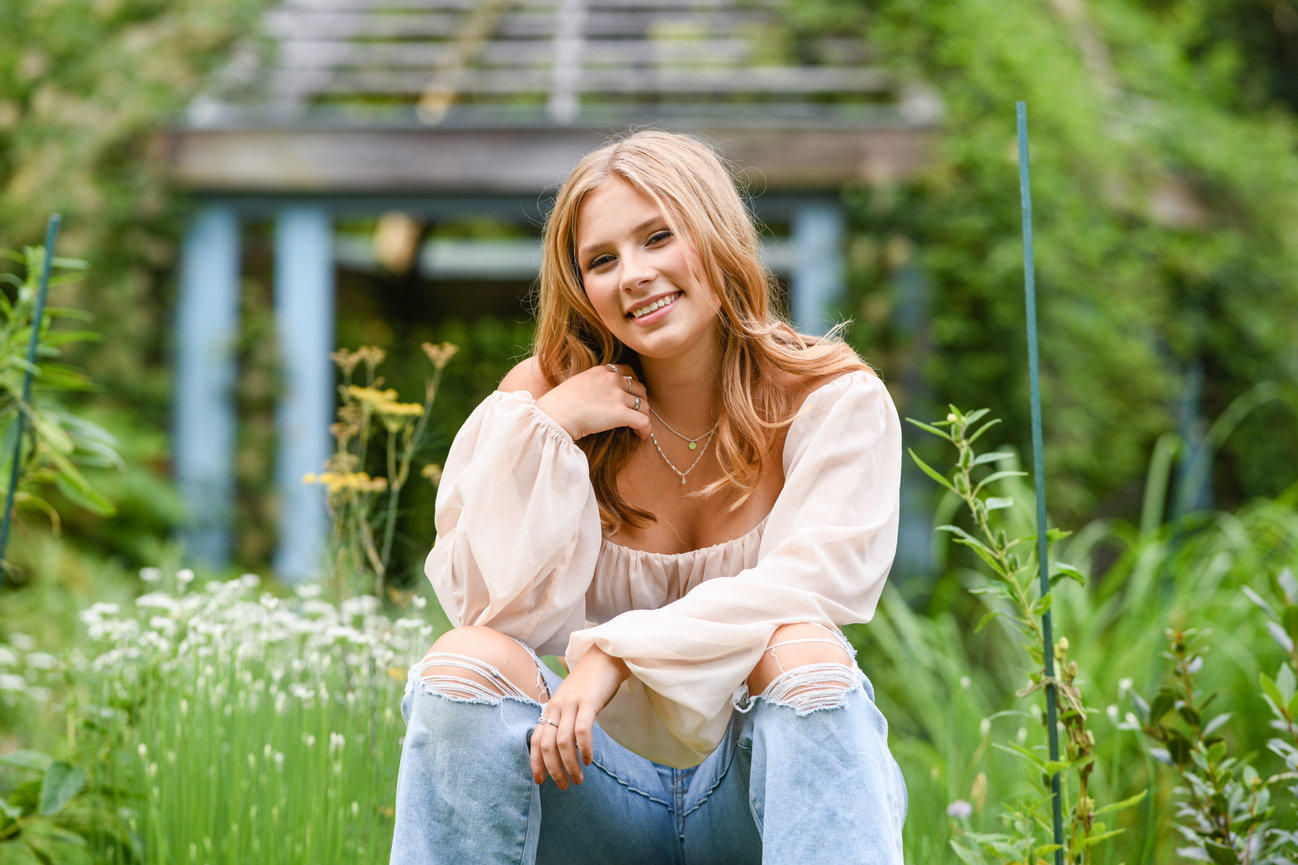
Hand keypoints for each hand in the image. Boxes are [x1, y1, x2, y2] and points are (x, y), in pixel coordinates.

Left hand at [529, 647, 628, 788]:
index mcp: (551, 707)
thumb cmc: (591, 682)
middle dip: (553, 770)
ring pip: (563, 742)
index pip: (536, 739)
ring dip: (570, 765)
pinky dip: (584, 749)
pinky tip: (589, 760)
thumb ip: (564, 719)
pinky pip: (582, 731)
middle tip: (564, 786)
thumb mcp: (571, 700)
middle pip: (547, 745)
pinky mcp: (588, 701)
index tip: (540, 781)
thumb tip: (562, 747)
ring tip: (578, 779)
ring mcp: (572, 703)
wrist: (606, 656)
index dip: (536, 762)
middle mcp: (557, 706)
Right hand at [535, 364, 649, 440]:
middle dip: (641, 401)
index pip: (627, 372)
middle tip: (637, 414)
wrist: (553, 415)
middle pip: (639, 388)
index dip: (633, 385)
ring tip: (639, 428)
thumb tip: (596, 398)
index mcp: (601, 371)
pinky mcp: (620, 414)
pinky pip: (643, 421)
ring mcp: (618, 396)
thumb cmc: (558, 404)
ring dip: (643, 417)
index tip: (631, 396)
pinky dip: (646, 429)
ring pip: (644, 406)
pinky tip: (642, 436)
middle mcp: (612, 379)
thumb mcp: (576, 384)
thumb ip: (591, 385)